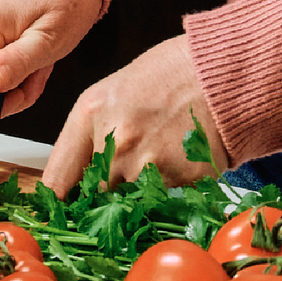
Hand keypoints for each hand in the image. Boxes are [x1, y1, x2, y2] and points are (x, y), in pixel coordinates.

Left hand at [42, 34, 217, 195]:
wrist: (224, 72)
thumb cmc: (170, 73)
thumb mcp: (114, 92)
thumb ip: (91, 133)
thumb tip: (77, 176)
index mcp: (91, 114)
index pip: (57, 180)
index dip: (59, 200)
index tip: (63, 208)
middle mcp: (114, 143)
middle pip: (94, 195)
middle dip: (105, 192)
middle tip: (128, 170)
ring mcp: (148, 164)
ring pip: (129, 201)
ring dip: (139, 191)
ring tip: (160, 156)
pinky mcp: (180, 179)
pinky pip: (163, 199)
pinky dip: (169, 187)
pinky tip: (179, 158)